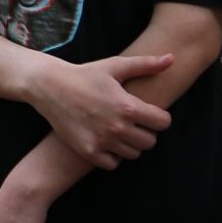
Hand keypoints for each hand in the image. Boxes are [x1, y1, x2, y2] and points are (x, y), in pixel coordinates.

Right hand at [28, 53, 174, 168]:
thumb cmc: (85, 75)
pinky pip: (113, 164)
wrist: (49, 87)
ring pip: (133, 154)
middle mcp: (117, 127)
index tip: (148, 113)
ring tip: (119, 130)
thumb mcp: (115, 66)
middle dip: (145, 132)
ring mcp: (102, 141)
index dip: (159, 117)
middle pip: (150, 142)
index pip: (163, 123)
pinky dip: (112, 156)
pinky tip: (106, 141)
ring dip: (129, 144)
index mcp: (127, 106)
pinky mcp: (88, 151)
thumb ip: (146, 64)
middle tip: (133, 122)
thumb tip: (172, 58)